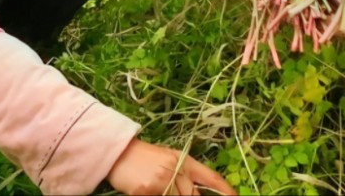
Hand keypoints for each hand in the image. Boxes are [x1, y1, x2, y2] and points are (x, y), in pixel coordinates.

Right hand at [107, 138, 236, 194]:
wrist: (119, 153)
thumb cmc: (147, 157)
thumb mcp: (169, 159)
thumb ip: (185, 174)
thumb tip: (199, 191)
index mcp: (184, 160)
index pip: (210, 177)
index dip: (225, 190)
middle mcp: (175, 170)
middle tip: (188, 195)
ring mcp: (161, 181)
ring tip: (165, 189)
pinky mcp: (146, 191)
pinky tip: (155, 193)